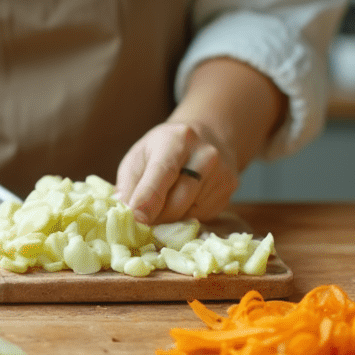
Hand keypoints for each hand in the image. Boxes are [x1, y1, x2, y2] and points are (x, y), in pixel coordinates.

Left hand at [115, 121, 239, 224]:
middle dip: (155, 216)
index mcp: (177, 139)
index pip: (163, 172)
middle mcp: (205, 155)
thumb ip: (129, 184)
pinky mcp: (228, 190)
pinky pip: (201, 217)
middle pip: (176, 201)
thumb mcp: (140, 155)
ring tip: (162, 204)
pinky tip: (183, 200)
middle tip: (141, 218)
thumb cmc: (165, 148)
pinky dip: (185, 216)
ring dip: (169, 218)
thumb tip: (125, 213)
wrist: (208, 136)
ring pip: (188, 214)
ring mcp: (221, 174)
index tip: (136, 218)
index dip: (149, 198)